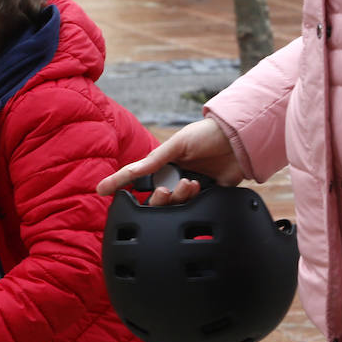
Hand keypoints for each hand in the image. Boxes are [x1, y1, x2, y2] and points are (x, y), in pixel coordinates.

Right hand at [95, 118, 243, 203]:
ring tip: (193, 184)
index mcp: (163, 163)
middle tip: (169, 190)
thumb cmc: (206, 134)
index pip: (137, 177)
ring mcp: (191, 187)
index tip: (101, 190)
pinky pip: (196, 208)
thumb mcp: (177, 144)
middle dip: (161, 198)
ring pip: (176, 206)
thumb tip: (132, 170)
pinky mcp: (210, 195)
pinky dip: (196, 202)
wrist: (240, 140)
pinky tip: (202, 188)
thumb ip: (154, 159)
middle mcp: (174, 176)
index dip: (120, 185)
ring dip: (181, 197)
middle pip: (157, 198)